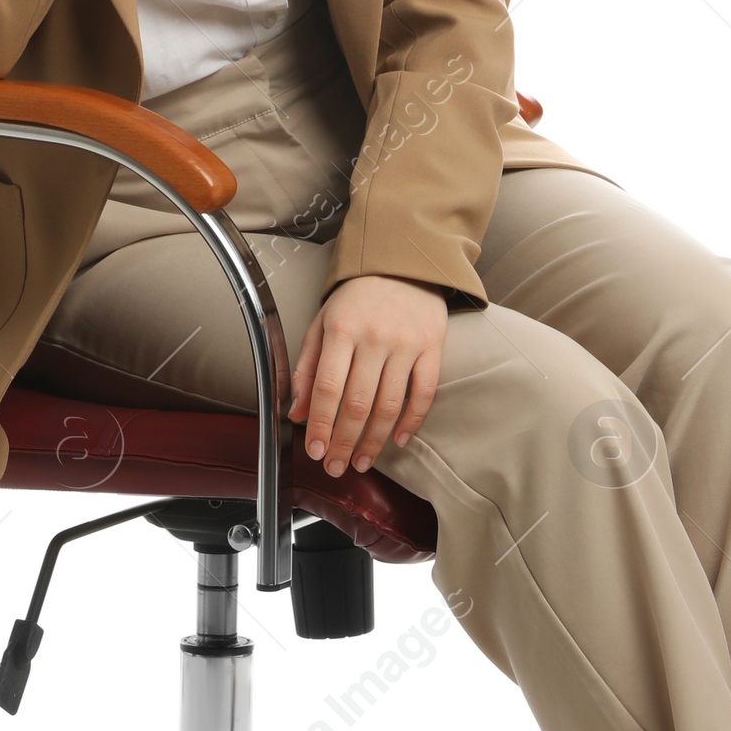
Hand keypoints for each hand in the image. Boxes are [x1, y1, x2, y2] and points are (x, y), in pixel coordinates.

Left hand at [287, 275, 446, 476]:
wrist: (403, 262)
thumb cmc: (357, 297)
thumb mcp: (322, 323)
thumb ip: (307, 367)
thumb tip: (296, 412)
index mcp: (341, 329)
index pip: (327, 387)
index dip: (320, 424)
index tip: (315, 451)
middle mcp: (374, 336)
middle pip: (357, 403)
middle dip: (344, 442)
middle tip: (336, 467)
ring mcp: (406, 343)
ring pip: (389, 404)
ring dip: (374, 441)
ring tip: (362, 462)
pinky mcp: (433, 347)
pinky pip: (424, 393)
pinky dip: (411, 421)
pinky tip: (397, 440)